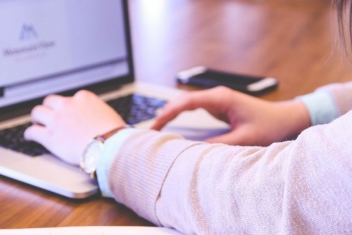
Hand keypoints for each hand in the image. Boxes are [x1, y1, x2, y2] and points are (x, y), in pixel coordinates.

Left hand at [24, 90, 124, 164]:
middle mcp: (68, 105)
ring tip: (37, 124)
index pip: (70, 98)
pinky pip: (32, 132)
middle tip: (49, 115)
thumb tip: (97, 117)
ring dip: (37, 118)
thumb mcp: (108, 114)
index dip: (68, 107)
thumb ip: (97, 111)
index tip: (67, 112)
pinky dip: (30, 134)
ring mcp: (57, 120)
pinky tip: (30, 137)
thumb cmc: (114, 133)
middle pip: (50, 101)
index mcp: (83, 98)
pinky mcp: (50, 136)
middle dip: (49, 108)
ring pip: (37, 112)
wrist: (109, 146)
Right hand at [152, 86, 310, 145]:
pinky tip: (173, 125)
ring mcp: (217, 100)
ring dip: (171, 114)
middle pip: (182, 101)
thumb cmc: (269, 125)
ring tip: (157, 129)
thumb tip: (195, 150)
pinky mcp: (218, 106)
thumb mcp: (245, 138)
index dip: (168, 113)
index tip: (155, 125)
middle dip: (165, 113)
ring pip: (186, 104)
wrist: (285, 118)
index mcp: (221, 98)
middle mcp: (216, 96)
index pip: (187, 102)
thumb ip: (220, 144)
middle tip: (150, 130)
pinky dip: (181, 116)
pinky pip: (194, 109)